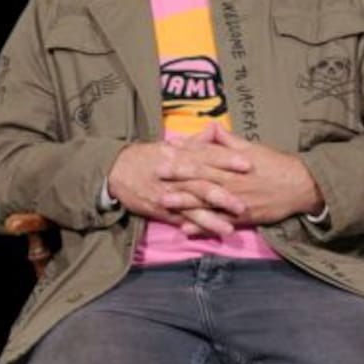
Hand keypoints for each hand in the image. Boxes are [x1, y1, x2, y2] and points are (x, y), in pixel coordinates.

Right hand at [107, 136, 251, 236]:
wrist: (115, 170)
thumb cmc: (149, 156)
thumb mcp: (171, 144)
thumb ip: (196, 141)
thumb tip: (216, 129)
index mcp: (180, 155)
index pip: (207, 156)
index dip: (227, 160)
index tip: (248, 164)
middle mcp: (174, 175)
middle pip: (201, 184)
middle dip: (223, 195)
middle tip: (244, 204)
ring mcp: (167, 194)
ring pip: (191, 207)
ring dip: (211, 219)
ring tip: (230, 229)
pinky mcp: (160, 210)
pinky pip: (180, 220)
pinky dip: (194, 227)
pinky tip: (208, 234)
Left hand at [162, 122, 324, 228]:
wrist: (300, 186)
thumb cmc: (277, 165)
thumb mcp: (254, 148)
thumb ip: (230, 141)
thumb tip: (212, 128)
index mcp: (234, 165)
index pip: (204, 159)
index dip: (184, 156)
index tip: (165, 152)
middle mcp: (233, 183)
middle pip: (201, 180)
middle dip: (177, 178)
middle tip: (155, 175)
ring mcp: (237, 202)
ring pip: (207, 202)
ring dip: (184, 203)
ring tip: (164, 202)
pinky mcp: (243, 218)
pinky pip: (220, 222)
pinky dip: (203, 227)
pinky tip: (186, 229)